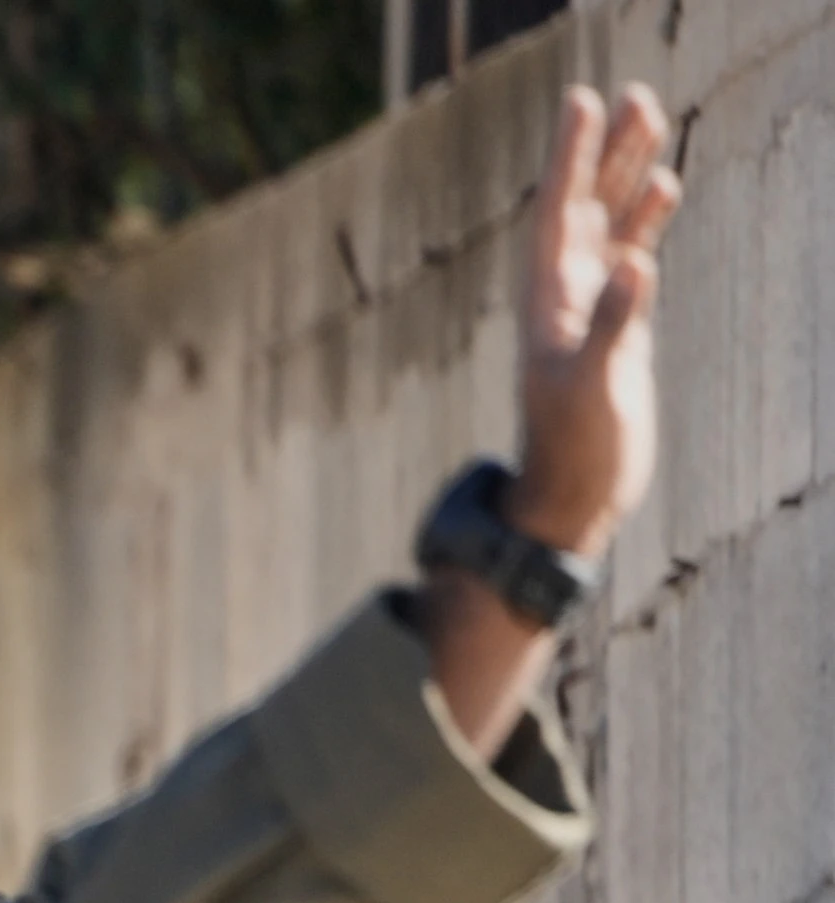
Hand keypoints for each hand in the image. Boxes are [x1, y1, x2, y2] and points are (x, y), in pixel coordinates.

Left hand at [510, 84, 679, 553]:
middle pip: (585, 205)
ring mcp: (591, 310)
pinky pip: (631, 258)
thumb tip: (635, 266)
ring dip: (629, 176)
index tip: (582, 101)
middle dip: (606, 151)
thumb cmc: (574, 450)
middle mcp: (564, 297)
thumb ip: (611, 327)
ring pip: (612, 224)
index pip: (556, 211)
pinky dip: (645, 222)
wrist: (574, 497)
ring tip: (651, 120)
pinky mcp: (617, 329)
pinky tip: (663, 191)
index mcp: (548, 302)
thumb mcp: (590, 387)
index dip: (570, 155)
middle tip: (630, 96)